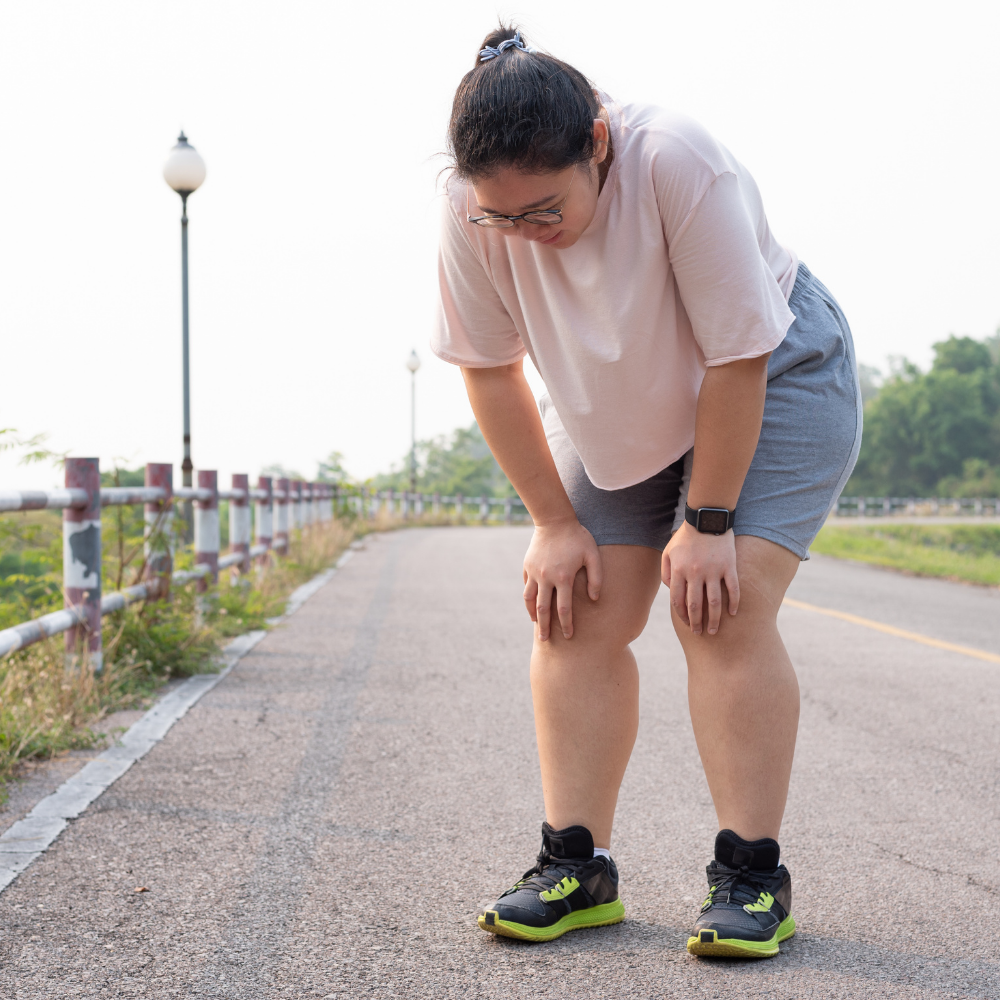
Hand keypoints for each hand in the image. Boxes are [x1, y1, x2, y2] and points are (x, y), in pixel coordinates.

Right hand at [523, 520, 602, 640]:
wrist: (554, 520)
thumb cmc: (578, 537)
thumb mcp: (592, 555)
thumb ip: (596, 578)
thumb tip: (594, 599)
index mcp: (563, 578)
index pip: (564, 609)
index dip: (566, 625)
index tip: (568, 636)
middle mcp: (546, 578)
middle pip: (543, 609)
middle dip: (544, 627)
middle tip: (545, 640)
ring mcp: (534, 572)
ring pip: (529, 599)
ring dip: (532, 614)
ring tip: (535, 624)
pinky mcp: (527, 566)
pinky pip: (526, 586)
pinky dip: (529, 597)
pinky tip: (532, 603)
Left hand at [662, 521, 739, 635]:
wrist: (707, 518)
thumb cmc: (686, 536)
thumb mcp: (668, 551)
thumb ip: (665, 572)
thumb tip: (670, 590)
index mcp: (678, 570)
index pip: (678, 600)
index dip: (681, 615)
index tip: (685, 623)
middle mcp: (695, 573)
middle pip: (695, 605)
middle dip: (696, 623)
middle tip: (699, 633)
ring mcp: (713, 570)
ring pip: (714, 602)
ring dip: (714, 619)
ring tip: (714, 630)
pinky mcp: (729, 566)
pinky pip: (733, 589)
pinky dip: (734, 603)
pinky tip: (733, 614)